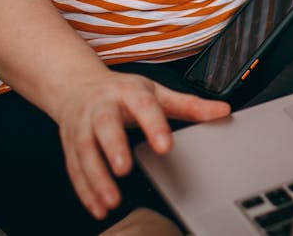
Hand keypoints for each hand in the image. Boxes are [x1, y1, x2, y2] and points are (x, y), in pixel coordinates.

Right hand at [51, 70, 230, 219]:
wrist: (76, 85)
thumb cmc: (121, 91)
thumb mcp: (156, 92)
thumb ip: (189, 105)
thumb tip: (222, 111)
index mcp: (128, 92)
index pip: (143, 105)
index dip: (154, 125)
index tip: (164, 145)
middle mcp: (101, 108)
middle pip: (105, 126)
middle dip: (113, 146)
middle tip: (124, 168)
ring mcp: (82, 126)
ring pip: (85, 152)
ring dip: (96, 178)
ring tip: (111, 200)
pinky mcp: (70, 145)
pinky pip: (74, 169)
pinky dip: (84, 190)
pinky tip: (98, 206)